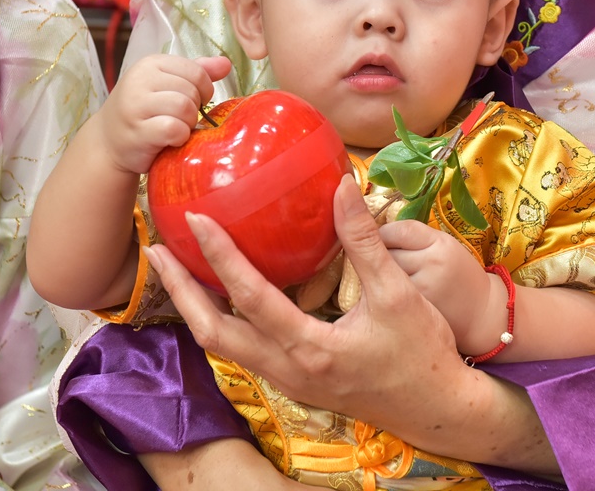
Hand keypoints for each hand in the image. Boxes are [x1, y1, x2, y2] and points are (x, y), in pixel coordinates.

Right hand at [95, 54, 230, 174]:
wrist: (109, 142)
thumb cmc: (144, 111)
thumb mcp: (167, 85)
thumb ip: (196, 72)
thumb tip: (226, 64)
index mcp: (150, 64)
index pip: (196, 71)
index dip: (204, 89)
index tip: (195, 100)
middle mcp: (140, 80)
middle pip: (191, 91)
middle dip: (194, 108)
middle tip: (181, 118)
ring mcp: (136, 106)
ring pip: (184, 108)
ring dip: (188, 123)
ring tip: (177, 128)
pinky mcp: (138, 131)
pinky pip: (174, 129)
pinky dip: (179, 137)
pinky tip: (170, 139)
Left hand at [142, 175, 560, 473]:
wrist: (437, 408)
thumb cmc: (422, 353)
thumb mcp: (398, 292)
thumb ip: (364, 240)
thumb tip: (342, 186)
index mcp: (310, 348)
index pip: (249, 298)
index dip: (220, 256)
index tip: (197, 220)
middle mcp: (287, 370)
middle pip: (213, 333)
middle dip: (181, 292)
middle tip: (158, 252)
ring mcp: (287, 381)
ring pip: (223, 347)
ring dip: (196, 308)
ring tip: (179, 270)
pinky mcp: (294, 382)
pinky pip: (243, 350)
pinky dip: (222, 320)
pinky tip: (223, 294)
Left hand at [378, 218, 496, 354]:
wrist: (480, 315)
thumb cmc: (459, 276)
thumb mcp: (445, 246)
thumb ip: (414, 237)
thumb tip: (374, 230)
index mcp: (441, 245)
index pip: (398, 230)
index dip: (384, 232)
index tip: (382, 238)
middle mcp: (431, 266)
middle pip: (386, 252)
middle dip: (379, 254)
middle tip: (385, 259)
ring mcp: (422, 291)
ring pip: (382, 274)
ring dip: (377, 274)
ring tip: (388, 277)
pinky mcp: (414, 312)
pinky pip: (386, 295)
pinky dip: (383, 293)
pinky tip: (392, 294)